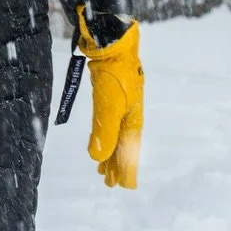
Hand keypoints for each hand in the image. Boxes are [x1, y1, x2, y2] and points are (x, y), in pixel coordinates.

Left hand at [77, 7, 142, 190]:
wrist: (111, 43)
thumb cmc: (115, 74)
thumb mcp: (109, 106)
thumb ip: (103, 132)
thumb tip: (97, 159)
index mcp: (133, 119)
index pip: (130, 151)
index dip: (127, 169)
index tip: (125, 187)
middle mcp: (128, 114)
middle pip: (122, 145)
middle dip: (117, 164)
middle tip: (110, 183)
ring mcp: (119, 104)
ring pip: (114, 135)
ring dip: (109, 152)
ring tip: (102, 168)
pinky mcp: (107, 95)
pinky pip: (106, 123)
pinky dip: (103, 135)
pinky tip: (98, 139)